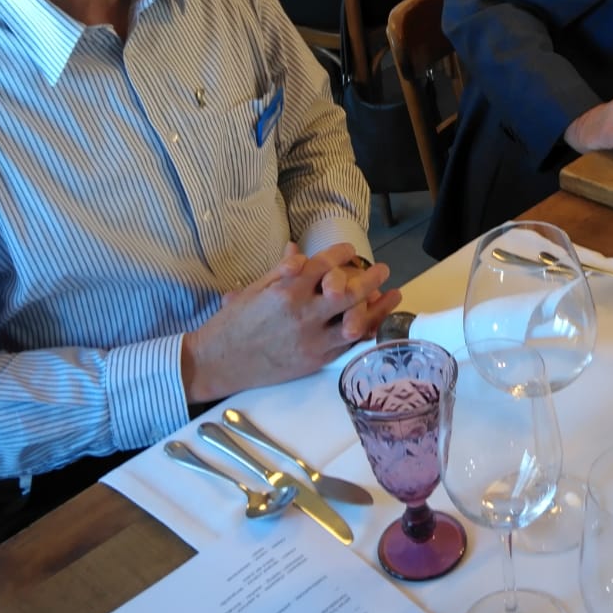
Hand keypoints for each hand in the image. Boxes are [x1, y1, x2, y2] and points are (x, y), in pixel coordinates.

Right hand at [181, 242, 400, 403]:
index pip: (324, 264)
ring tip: (393, 294)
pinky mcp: (315, 360)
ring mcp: (311, 339)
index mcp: (286, 290)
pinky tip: (378, 322)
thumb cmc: (232, 323)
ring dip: (378, 306)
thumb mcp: (254, 289)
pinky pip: (348, 345)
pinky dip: (366, 331)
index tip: (350, 251)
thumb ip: (281, 270)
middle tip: (383, 270)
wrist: (218, 363)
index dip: (342, 254)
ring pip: (355, 320)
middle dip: (370, 278)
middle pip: (348, 291)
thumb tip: (298, 250)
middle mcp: (302, 313)